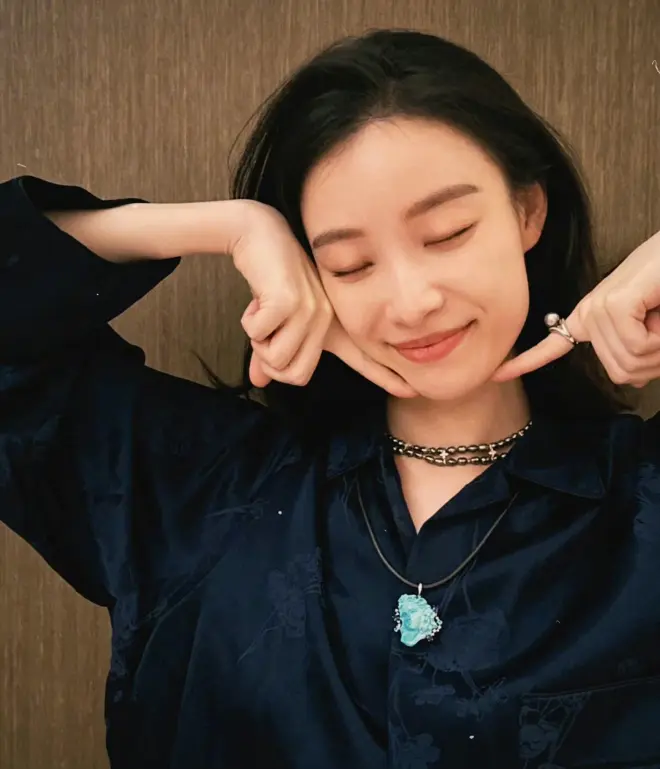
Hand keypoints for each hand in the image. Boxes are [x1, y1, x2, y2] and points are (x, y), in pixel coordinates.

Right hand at [232, 203, 416, 397]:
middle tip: (264, 334)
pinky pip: (261, 338)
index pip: (364, 358)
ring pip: (278, 362)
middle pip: (296, 377)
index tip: (412, 392)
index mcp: (332, 326)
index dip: (385, 376)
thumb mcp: (274, 322)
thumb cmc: (268, 280)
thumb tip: (258, 382)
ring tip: (263, 312)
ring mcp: (312, 310)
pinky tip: (258, 299)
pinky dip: (250, 323)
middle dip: (270, 362)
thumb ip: (269, 353)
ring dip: (259, 342)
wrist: (260, 236)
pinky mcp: (291, 303)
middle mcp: (328, 320)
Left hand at [492, 230, 659, 386]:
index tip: (498, 374)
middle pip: (621, 372)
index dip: (527, 362)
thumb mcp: (651, 325)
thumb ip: (634, 350)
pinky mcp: (612, 304)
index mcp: (591, 318)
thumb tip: (631, 379)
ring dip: (659, 347)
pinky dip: (659, 336)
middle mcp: (589, 314)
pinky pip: (635, 345)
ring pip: (630, 362)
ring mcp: (597, 308)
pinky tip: (658, 310)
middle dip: (653, 360)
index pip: (553, 345)